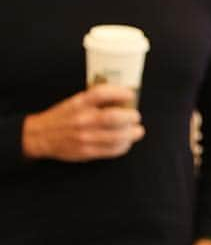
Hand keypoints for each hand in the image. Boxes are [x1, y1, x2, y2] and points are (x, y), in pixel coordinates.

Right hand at [21, 85, 144, 161]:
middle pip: (113, 117)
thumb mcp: (75, 102)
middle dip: (131, 117)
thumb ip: (95, 100)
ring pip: (117, 137)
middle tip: (136, 117)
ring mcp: (84, 137)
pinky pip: (111, 150)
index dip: (120, 92)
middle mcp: (82, 119)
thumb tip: (123, 99)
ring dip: (132, 134)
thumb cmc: (62, 117)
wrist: (39, 136)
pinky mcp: (86, 151)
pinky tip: (126, 142)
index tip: (130, 94)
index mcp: (79, 103)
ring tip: (137, 131)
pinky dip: (123, 146)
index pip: (101, 93)